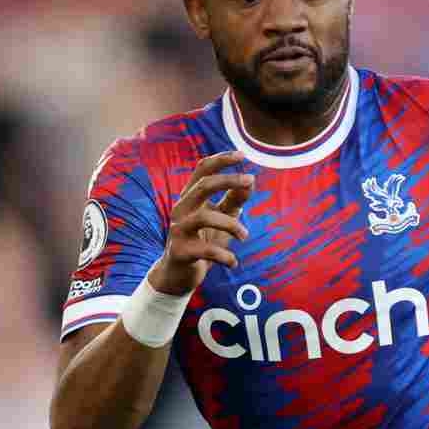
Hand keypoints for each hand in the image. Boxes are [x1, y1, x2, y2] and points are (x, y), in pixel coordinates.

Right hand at [146, 150, 255, 296]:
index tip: (242, 154)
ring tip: (244, 236)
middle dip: (228, 180)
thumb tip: (250, 182)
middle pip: (203, 186)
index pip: (202, 170)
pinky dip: (225, 256)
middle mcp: (181, 209)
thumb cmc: (203, 241)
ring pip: (205, 217)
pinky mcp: (180, 251)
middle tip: (250, 182)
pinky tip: (233, 262)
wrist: (179, 274)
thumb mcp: (221, 218)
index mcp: (191, 198)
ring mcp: (178, 230)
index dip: (221, 160)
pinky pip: (206, 250)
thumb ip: (233, 201)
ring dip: (231, 225)